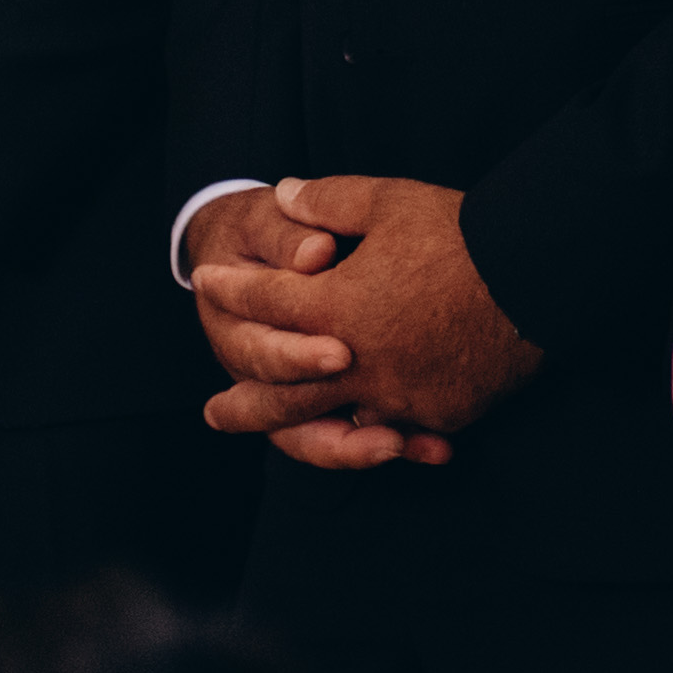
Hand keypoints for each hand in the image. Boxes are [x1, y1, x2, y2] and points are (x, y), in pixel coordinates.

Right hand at [181, 183, 412, 469]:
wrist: (256, 253)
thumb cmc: (262, 233)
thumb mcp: (263, 223)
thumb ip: (285, 236)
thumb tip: (316, 253)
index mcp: (235, 329)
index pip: (262, 353)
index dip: (298, 357)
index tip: (343, 355)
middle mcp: (261, 373)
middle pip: (290, 416)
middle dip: (339, 426)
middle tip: (387, 432)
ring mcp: (296, 391)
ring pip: (321, 439)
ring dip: (364, 449)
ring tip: (407, 446)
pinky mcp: (333, 399)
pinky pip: (358, 431)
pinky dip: (398, 441)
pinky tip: (437, 447)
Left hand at [196, 176, 540, 466]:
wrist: (535, 276)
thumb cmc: (459, 234)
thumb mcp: (388, 201)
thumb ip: (329, 201)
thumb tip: (286, 192)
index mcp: (337, 307)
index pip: (267, 302)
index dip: (233, 288)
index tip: (206, 283)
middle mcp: (358, 362)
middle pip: (283, 389)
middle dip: (243, 402)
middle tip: (214, 413)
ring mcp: (399, 396)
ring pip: (334, 423)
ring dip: (298, 430)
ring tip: (277, 435)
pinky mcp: (438, 414)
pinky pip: (393, 428)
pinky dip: (368, 432)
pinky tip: (354, 433)